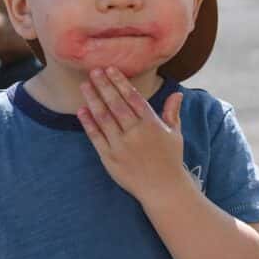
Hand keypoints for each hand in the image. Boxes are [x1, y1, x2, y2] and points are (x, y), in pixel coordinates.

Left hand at [77, 67, 186, 201]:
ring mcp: (121, 146)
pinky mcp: (109, 158)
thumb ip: (172, 112)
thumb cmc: (170, 160)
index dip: (120, 82)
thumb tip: (177, 93)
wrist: (163, 190)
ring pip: (104, 118)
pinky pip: (96, 138)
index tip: (110, 69)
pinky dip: (88, 123)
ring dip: (93, 100)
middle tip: (94, 71)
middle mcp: (135, 133)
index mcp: (151, 124)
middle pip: (116, 105)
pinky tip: (82, 111)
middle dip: (104, 86)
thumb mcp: (175, 134)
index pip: (133, 98)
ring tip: (84, 86)